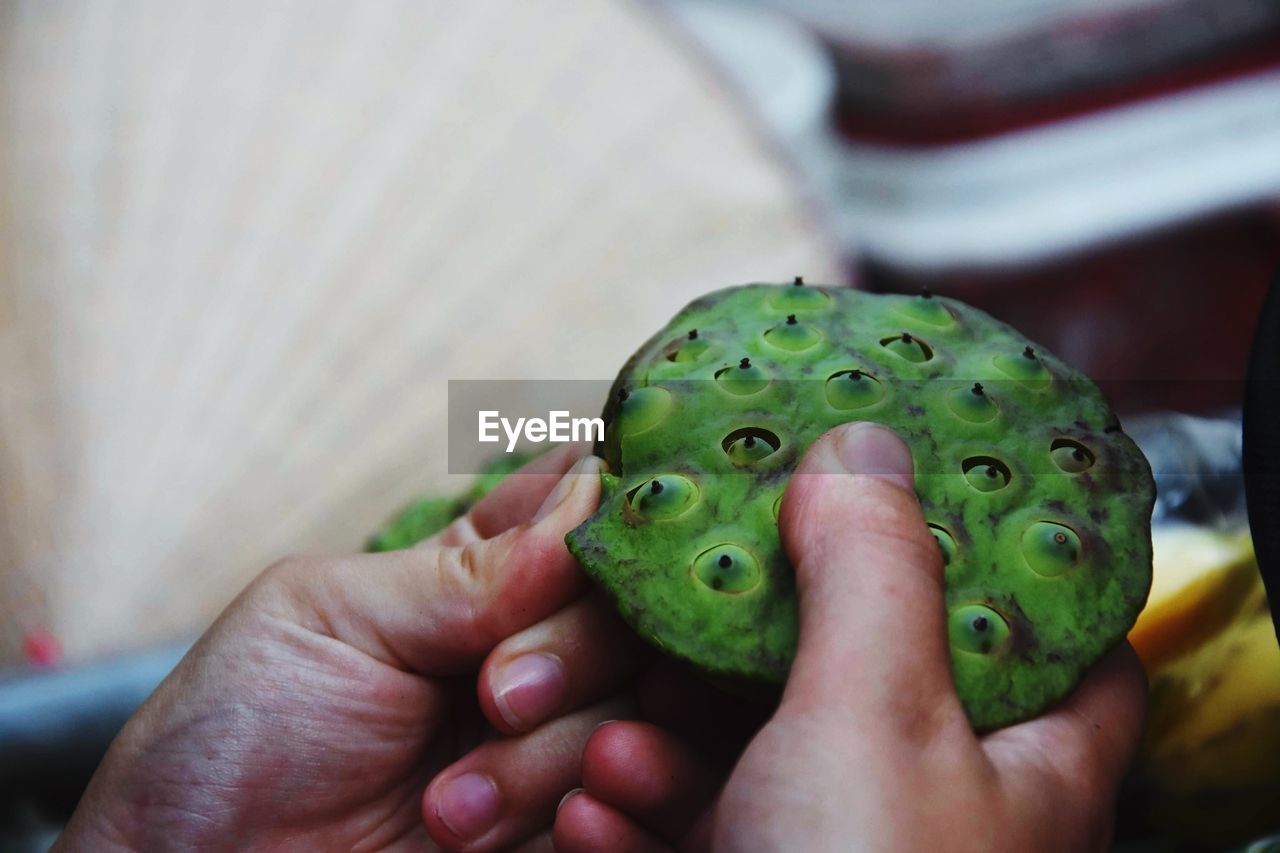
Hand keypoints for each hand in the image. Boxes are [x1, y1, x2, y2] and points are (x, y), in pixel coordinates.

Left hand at [58, 445, 643, 851]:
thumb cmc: (232, 739)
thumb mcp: (328, 618)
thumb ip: (464, 571)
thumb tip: (594, 492)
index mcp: (479, 584)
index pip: (588, 522)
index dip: (613, 522)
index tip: (610, 536)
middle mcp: (537, 658)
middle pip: (635, 617)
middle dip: (575, 650)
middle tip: (493, 694)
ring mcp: (557, 752)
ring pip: (650, 716)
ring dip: (561, 752)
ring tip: (452, 806)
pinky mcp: (566, 838)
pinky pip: (649, 818)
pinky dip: (624, 818)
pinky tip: (562, 828)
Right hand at [554, 423, 1147, 851]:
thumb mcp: (876, 717)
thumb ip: (876, 572)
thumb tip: (863, 446)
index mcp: (1022, 764)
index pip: (1063, 636)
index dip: (1007, 555)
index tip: (920, 488)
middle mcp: (938, 811)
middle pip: (865, 681)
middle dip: (767, 641)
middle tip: (709, 593)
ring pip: (759, 765)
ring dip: (672, 742)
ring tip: (617, 739)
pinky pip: (700, 835)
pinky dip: (643, 816)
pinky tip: (595, 808)